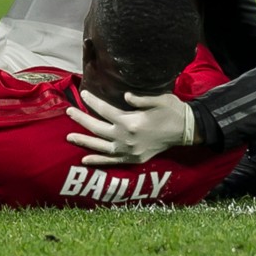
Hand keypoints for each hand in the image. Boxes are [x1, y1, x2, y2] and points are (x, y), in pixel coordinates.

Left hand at [65, 91, 194, 164]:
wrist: (186, 131)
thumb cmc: (173, 111)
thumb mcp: (159, 99)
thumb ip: (140, 99)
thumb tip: (124, 96)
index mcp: (131, 121)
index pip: (105, 110)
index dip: (93, 102)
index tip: (83, 94)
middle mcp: (126, 138)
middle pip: (98, 128)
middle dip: (82, 120)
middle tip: (69, 112)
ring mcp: (128, 150)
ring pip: (100, 147)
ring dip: (84, 141)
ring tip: (69, 137)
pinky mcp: (133, 158)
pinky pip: (111, 161)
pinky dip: (98, 160)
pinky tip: (85, 159)